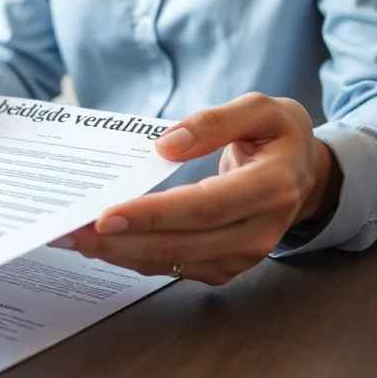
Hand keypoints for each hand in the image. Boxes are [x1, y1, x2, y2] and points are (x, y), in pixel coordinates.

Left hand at [52, 92, 340, 284]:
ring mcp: (244, 255)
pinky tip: (102, 244)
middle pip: (182, 243)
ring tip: (74, 238)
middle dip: (121, 240)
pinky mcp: (226, 267)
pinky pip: (174, 267)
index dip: (154, 214)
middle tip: (71, 230)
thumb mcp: (260, 110)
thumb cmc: (278, 136)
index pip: (205, 208)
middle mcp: (260, 230)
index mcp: (271, 187)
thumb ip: (214, 122)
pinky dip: (134, 258)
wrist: (304, 175)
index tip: (107, 214)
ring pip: (173, 262)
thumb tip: (165, 146)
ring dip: (119, 253)